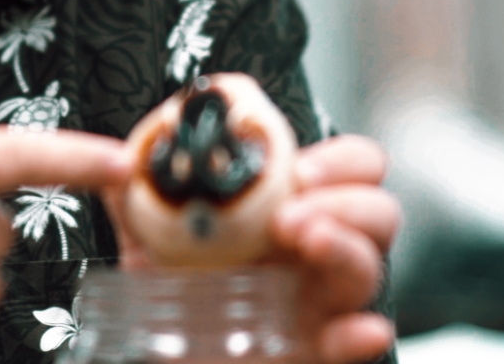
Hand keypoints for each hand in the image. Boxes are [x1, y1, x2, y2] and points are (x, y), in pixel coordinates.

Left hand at [101, 133, 399, 363]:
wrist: (168, 346)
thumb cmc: (176, 279)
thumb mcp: (154, 230)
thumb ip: (141, 192)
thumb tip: (125, 159)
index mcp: (295, 204)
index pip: (354, 166)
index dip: (341, 161)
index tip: (298, 170)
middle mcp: (320, 248)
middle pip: (378, 212)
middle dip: (346, 202)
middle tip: (290, 216)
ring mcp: (323, 299)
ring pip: (368, 268)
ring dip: (345, 247)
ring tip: (305, 242)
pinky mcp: (314, 348)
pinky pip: (352, 344)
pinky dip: (360, 335)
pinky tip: (360, 329)